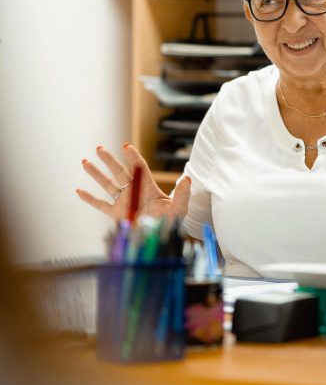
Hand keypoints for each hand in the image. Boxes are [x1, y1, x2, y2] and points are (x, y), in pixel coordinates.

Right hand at [76, 143, 190, 222]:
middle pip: (119, 172)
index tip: (125, 147)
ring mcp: (124, 202)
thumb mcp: (179, 208)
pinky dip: (89, 199)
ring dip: (96, 174)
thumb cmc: (171, 221)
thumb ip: (182, 194)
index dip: (133, 157)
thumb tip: (187, 179)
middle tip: (99, 148)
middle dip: (109, 160)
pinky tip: (79, 190)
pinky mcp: (117, 215)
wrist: (161, 237)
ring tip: (85, 161)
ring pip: (107, 185)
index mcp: (148, 187)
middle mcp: (134, 191)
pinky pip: (101, 205)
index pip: (139, 168)